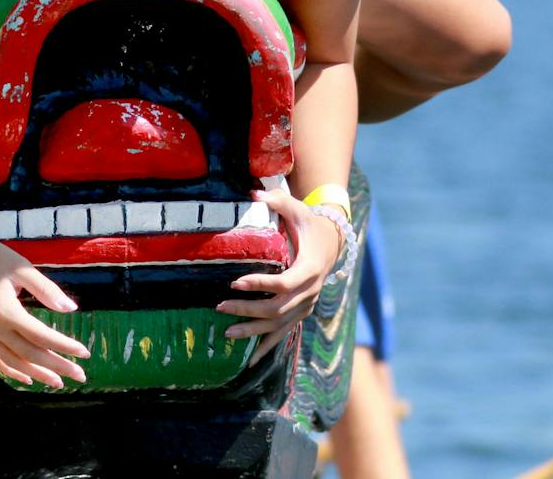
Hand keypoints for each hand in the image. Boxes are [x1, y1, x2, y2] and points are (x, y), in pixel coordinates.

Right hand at [0, 231, 89, 387]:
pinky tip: (26, 377)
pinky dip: (11, 371)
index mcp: (6, 311)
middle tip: (80, 376)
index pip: (41, 336)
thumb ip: (46, 289)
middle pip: (30, 355)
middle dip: (57, 366)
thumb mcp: (21, 267)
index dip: (64, 346)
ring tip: (58, 382)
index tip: (84, 353)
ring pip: (12, 362)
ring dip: (37, 374)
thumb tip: (71, 308)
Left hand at [216, 188, 342, 366]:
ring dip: (253, 331)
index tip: (235, 282)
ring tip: (227, 333)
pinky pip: (284, 333)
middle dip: (248, 310)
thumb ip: (276, 202)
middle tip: (219, 306)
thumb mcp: (296, 209)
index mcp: (309, 268)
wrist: (333, 242)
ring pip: (279, 325)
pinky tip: (250, 360)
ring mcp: (306, 305)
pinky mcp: (301, 312)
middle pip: (277, 308)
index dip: (260, 285)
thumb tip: (253, 193)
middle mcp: (309, 292)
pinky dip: (268, 346)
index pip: (283, 283)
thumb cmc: (309, 224)